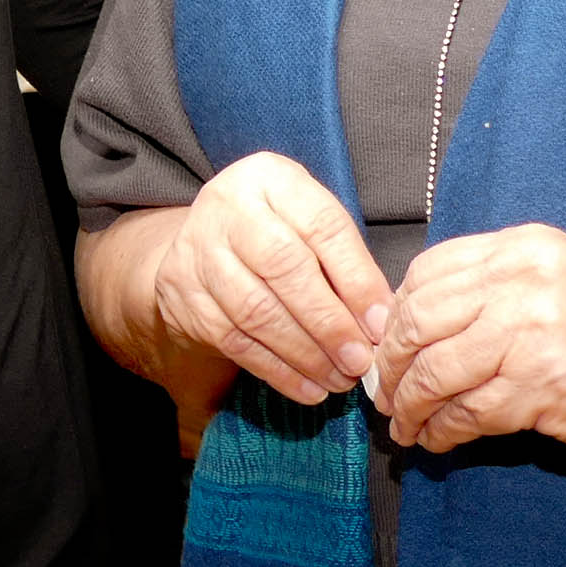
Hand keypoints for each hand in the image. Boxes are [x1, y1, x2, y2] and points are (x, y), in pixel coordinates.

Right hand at [143, 152, 389, 406]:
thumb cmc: (275, 233)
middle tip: (360, 360)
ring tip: (339, 379)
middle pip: (284, 267)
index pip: (322, 224)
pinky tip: (309, 387)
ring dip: (305, 354)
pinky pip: (235, 341)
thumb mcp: (309, 224)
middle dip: (329, 322)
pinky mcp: (184, 295)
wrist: (200, 244)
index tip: (380, 323)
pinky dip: (277, 370)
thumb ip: (345, 262)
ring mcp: (199, 251)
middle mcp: (228, 206)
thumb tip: (381, 321)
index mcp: (271, 178)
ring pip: (255, 310)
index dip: (356, 278)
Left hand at [370, 224, 565, 482]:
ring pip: (434, 368)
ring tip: (405, 427)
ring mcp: (533, 330)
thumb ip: (495, 297)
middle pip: (419, 317)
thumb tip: (416, 332)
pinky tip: (439, 442)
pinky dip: (442, 432)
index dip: (395, 316)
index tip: (386, 349)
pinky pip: (467, 412)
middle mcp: (525, 278)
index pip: (429, 271)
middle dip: (391, 364)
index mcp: (526, 248)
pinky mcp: (543, 385)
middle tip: (383, 394)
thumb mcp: (560, 290)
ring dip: (410, 405)